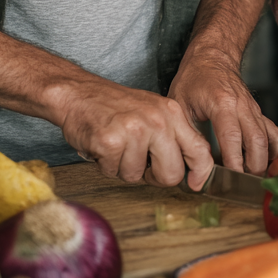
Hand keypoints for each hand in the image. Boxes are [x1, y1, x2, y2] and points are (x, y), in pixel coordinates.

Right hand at [57, 77, 213, 188]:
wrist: (78, 93)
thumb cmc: (114, 106)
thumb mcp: (154, 112)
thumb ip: (174, 136)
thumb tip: (194, 167)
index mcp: (171, 113)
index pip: (198, 149)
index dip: (200, 172)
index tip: (195, 184)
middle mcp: (157, 120)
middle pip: (172, 174)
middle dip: (155, 177)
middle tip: (140, 163)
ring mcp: (134, 130)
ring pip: (137, 177)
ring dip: (123, 168)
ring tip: (116, 146)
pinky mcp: (110, 141)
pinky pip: (114, 172)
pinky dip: (106, 165)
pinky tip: (103, 146)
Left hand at [169, 53, 277, 175]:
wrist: (213, 56)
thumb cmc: (194, 78)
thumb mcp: (179, 103)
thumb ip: (184, 134)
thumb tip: (189, 166)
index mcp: (221, 103)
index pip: (232, 137)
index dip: (234, 162)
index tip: (230, 180)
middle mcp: (242, 106)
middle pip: (257, 142)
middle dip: (253, 168)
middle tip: (241, 185)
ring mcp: (254, 109)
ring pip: (270, 139)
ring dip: (264, 162)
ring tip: (252, 178)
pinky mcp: (259, 112)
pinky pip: (274, 133)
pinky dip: (274, 150)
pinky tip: (265, 163)